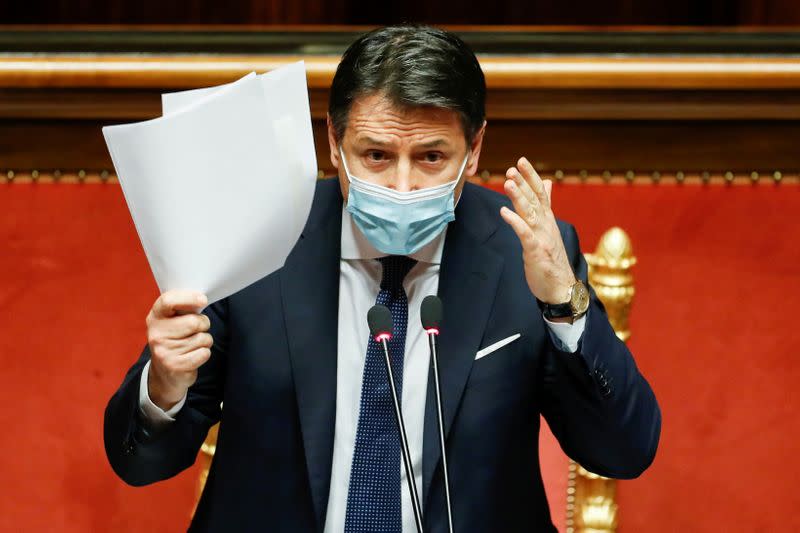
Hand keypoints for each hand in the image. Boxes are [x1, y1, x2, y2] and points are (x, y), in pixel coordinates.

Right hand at [145, 290, 211, 410]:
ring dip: (205, 341)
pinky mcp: (175, 366)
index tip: (203, 300)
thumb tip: (201, 299)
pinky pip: (204, 353)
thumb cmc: (175, 339)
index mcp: (155, 316)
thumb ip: (183, 308)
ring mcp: (164, 351)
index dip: (188, 297)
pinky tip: (193, 355)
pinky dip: (204, 353)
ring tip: (193, 344)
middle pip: (194, 322)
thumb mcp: (173, 320)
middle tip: (198, 329)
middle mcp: (156, 333)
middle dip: (203, 324)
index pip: (168, 300)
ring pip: (202, 338)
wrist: (165, 372)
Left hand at [500, 157, 576, 304]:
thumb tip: (546, 183)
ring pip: (530, 213)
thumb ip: (545, 206)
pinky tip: (504, 211)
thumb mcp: (548, 229)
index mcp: (547, 220)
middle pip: (535, 199)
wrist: (562, 287)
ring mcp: (542, 238)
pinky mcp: (536, 251)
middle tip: (513, 166)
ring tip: (508, 182)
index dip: (531, 177)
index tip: (521, 161)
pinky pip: (525, 234)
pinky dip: (515, 222)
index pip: (540, 193)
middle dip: (524, 182)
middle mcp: (546, 225)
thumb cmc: (552, 260)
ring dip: (519, 197)